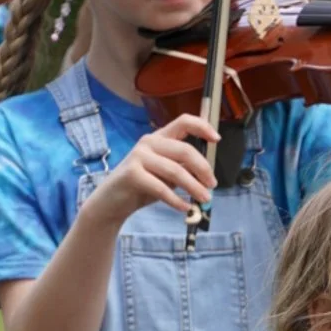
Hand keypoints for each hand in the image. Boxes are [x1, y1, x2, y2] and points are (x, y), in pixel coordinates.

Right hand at [89, 116, 219, 224]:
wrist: (113, 200)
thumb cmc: (142, 186)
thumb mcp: (165, 175)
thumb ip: (182, 169)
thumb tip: (207, 176)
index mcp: (159, 138)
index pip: (183, 122)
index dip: (202, 127)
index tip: (217, 139)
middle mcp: (149, 142)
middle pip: (184, 150)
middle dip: (203, 168)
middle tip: (212, 185)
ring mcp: (139, 156)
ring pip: (175, 170)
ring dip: (193, 187)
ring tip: (204, 199)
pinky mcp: (132, 174)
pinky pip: (161, 188)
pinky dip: (176, 200)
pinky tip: (185, 208)